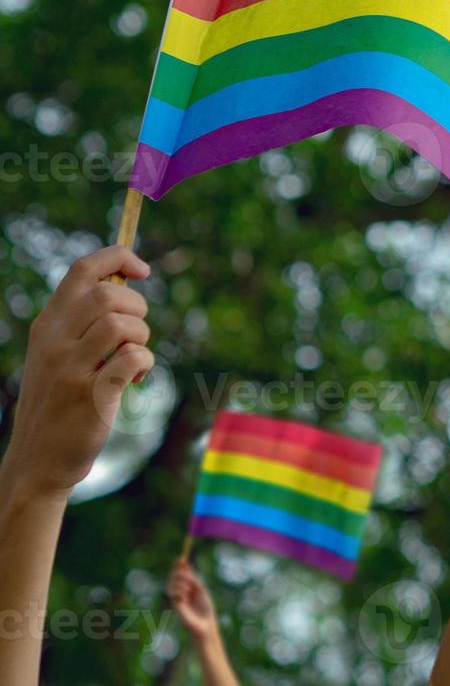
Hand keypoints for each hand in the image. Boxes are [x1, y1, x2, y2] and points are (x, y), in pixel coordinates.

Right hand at [2, 246, 151, 497]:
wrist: (37, 460)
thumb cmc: (59, 400)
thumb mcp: (56, 353)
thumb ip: (81, 320)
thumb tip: (123, 284)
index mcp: (47, 324)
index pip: (83, 269)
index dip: (119, 258)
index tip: (142, 270)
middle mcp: (54, 341)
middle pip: (108, 294)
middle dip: (137, 308)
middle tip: (134, 335)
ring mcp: (70, 368)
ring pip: (123, 324)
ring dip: (142, 338)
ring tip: (132, 360)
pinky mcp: (90, 396)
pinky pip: (133, 359)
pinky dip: (144, 364)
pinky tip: (133, 381)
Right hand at [167, 561, 218, 639]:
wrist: (205, 623)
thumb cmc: (205, 608)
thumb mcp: (200, 589)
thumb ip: (192, 579)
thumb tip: (186, 566)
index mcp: (189, 588)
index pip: (182, 575)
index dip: (180, 567)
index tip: (181, 558)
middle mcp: (182, 593)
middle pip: (174, 578)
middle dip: (178, 572)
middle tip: (183, 569)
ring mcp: (178, 599)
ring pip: (172, 585)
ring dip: (180, 582)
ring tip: (189, 588)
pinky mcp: (176, 606)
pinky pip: (174, 594)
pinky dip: (179, 591)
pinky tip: (185, 595)